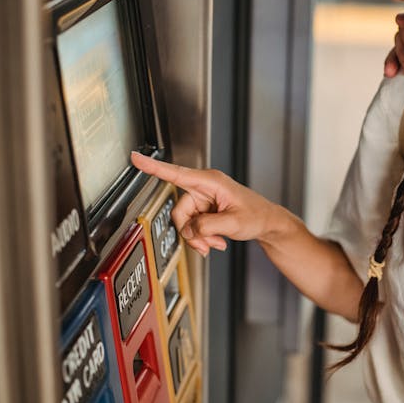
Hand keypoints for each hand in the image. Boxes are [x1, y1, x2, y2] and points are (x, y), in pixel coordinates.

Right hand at [131, 152, 276, 255]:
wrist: (267, 223)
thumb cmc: (257, 216)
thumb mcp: (234, 223)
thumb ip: (207, 226)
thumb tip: (189, 229)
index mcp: (210, 181)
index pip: (176, 173)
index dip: (153, 167)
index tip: (136, 158)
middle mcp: (204, 187)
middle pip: (180, 211)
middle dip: (190, 231)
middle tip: (206, 244)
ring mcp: (204, 199)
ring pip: (185, 222)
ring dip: (198, 237)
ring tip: (215, 243)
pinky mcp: (205, 210)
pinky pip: (193, 226)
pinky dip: (202, 237)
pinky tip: (216, 241)